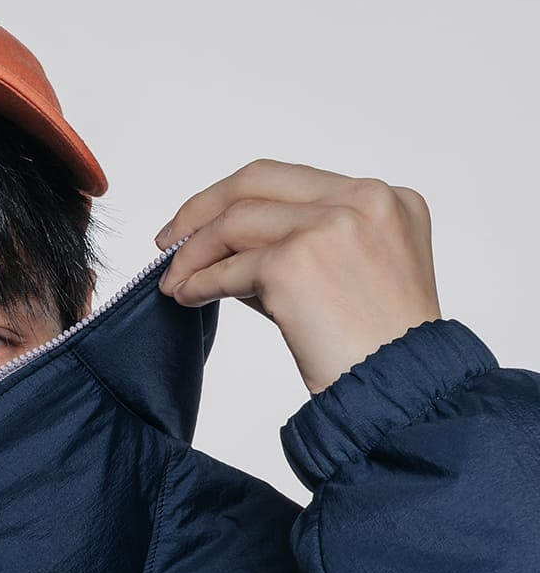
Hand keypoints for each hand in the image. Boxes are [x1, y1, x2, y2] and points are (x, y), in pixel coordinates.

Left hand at [154, 158, 442, 396]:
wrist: (401, 392)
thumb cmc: (380, 352)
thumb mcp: (351, 278)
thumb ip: (300, 249)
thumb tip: (226, 249)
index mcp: (388, 199)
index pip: (293, 179)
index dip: (239, 196)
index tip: (205, 219)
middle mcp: (364, 201)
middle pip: (258, 181)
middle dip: (203, 208)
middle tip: (171, 238)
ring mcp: (330, 227)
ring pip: (237, 221)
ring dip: (195, 252)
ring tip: (176, 280)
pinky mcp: (297, 263)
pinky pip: (230, 268)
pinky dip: (201, 282)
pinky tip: (188, 296)